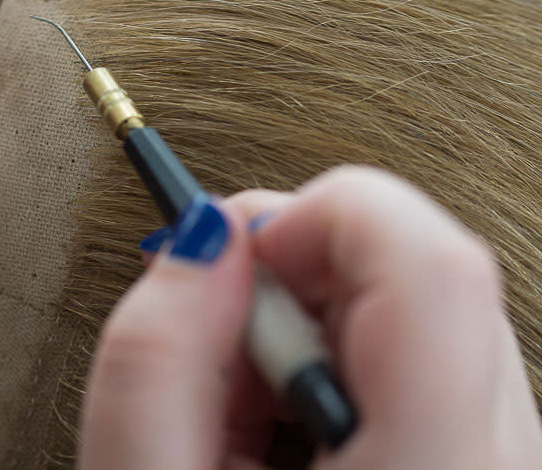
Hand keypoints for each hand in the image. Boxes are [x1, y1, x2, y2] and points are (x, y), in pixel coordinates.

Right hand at [79, 166, 541, 468]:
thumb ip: (156, 356)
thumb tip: (202, 239)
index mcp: (431, 469)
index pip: (431, 265)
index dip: (323, 213)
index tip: (234, 247)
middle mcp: (498, 465)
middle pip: (430, 278)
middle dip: (301, 274)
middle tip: (218, 339)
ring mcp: (501, 466)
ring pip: (428, 323)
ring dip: (316, 328)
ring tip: (244, 410)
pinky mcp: (481, 467)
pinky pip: (432, 373)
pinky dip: (344, 370)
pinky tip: (283, 432)